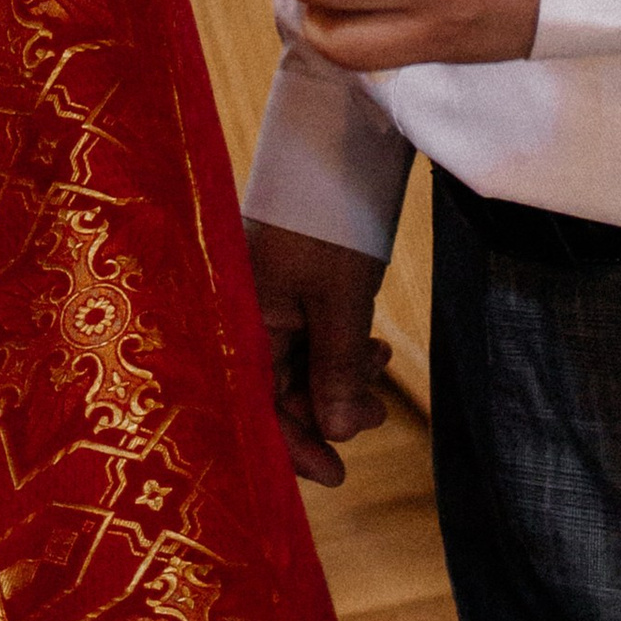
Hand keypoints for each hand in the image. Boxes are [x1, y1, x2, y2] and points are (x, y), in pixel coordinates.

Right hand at [245, 218, 389, 485]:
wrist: (335, 145)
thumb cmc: (328, 223)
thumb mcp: (340, 302)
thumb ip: (337, 371)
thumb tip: (340, 435)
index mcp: (241, 323)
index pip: (258, 405)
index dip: (296, 446)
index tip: (337, 474)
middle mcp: (244, 316)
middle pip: (278, 389)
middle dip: (328, 410)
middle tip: (377, 417)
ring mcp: (265, 299)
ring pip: (299, 364)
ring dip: (340, 380)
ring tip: (379, 370)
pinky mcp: (286, 286)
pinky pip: (307, 336)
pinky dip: (339, 351)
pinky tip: (371, 351)